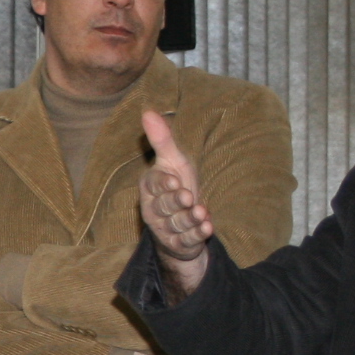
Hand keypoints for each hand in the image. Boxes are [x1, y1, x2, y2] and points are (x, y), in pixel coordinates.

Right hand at [136, 110, 214, 294]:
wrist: (185, 221)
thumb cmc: (177, 186)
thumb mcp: (173, 162)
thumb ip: (162, 140)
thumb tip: (147, 111)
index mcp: (149, 188)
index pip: (152, 186)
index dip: (163, 184)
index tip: (174, 180)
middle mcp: (153, 210)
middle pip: (162, 206)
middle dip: (175, 202)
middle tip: (187, 196)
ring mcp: (165, 229)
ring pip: (175, 224)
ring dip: (189, 219)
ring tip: (201, 212)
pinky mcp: (178, 244)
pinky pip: (186, 240)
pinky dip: (197, 235)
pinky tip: (208, 228)